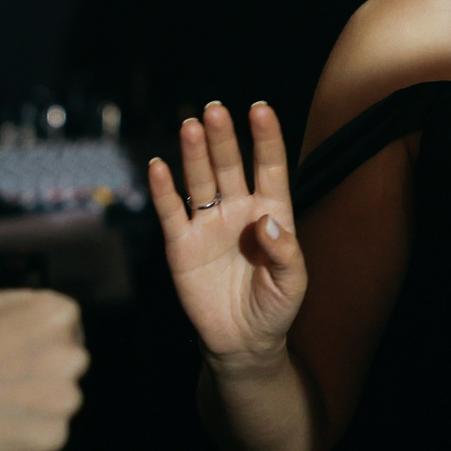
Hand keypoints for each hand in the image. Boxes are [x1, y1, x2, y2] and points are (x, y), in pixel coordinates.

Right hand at [0, 288, 88, 450]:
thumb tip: (31, 317)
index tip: (20, 356)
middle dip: (41, 376)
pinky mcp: (51, 438)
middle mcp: (72, 356)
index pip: (66, 329)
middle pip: (66, 367)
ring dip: (34, 410)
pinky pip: (45, 440)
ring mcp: (64, 400)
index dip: (39, 344)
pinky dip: (24, 440)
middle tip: (2, 385)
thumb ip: (20, 308)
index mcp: (57, 316)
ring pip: (57, 405)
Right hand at [149, 102, 304, 367]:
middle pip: (230, 166)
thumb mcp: (292, 282)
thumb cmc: (275, 307)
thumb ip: (285, 251)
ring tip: (191, 126)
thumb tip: (266, 221)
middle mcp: (238, 210)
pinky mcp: (182, 245)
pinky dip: (163, 190)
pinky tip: (158, 166)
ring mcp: (208, 225)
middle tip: (215, 110)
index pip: (269, 167)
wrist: (242, 342)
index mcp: (271, 212)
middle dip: (223, 139)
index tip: (260, 108)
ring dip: (195, 155)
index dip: (266, 138)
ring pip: (200, 181)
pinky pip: (171, 212)